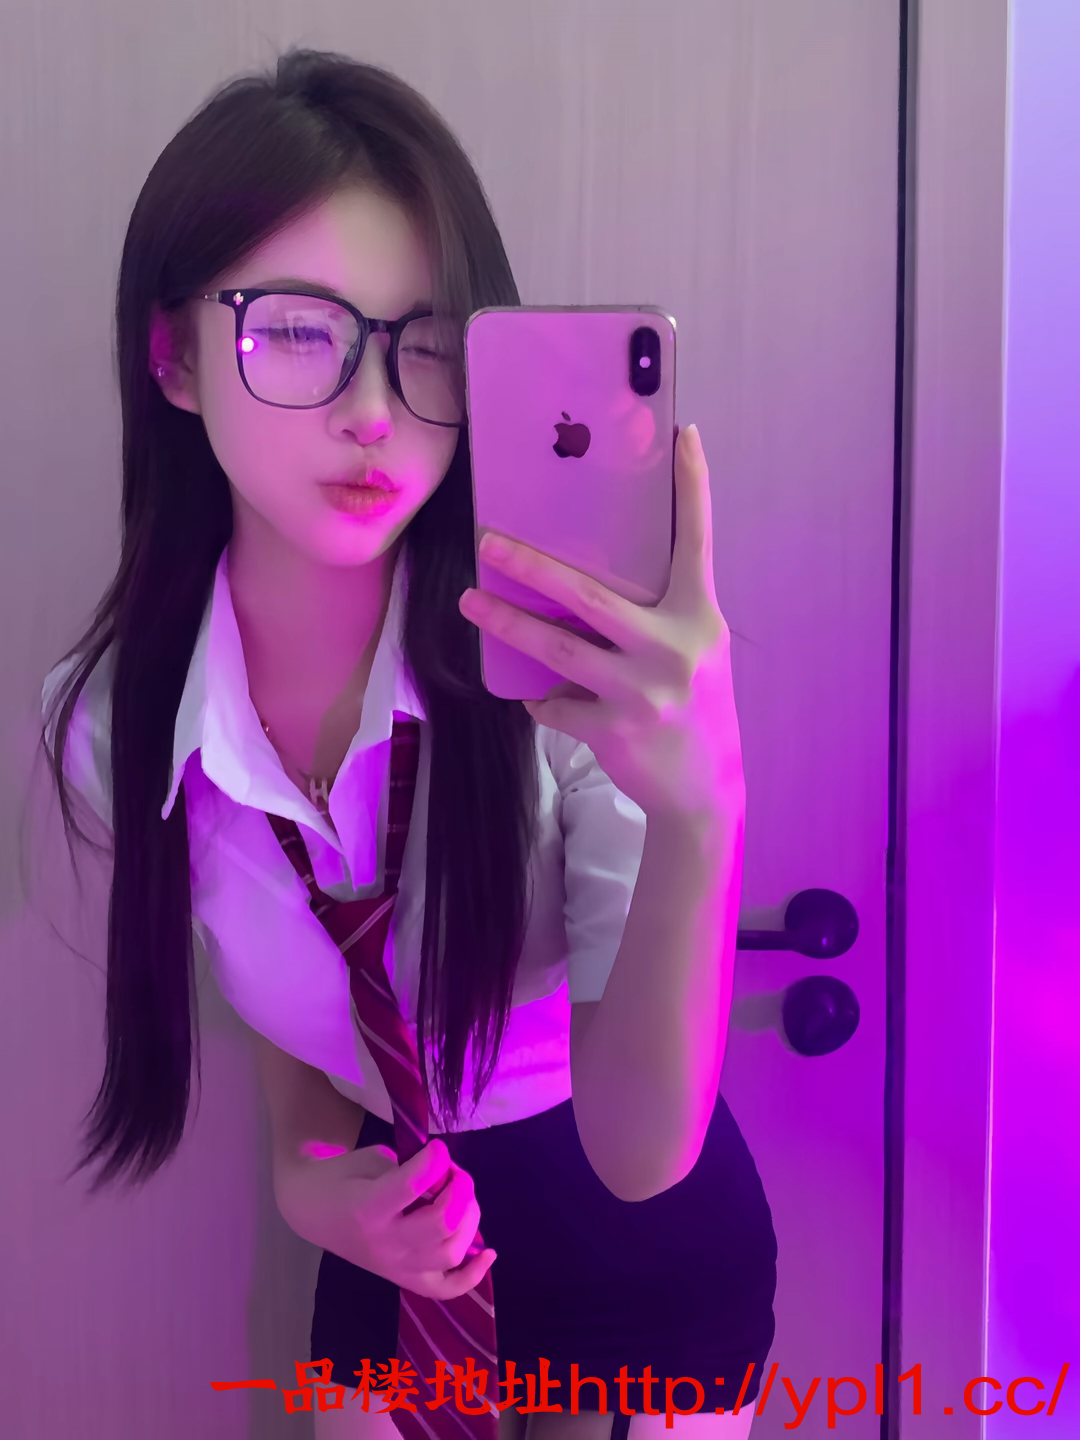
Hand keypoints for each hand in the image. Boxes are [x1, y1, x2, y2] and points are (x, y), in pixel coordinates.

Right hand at [278, 1138, 495, 1298]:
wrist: (311, 1211)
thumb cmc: (341, 1177)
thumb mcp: (369, 1159)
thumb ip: (408, 1168)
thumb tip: (446, 1177)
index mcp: (368, 1208)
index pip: (414, 1184)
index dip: (436, 1159)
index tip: (436, 1148)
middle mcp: (384, 1243)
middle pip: (441, 1224)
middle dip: (461, 1190)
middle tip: (454, 1173)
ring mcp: (396, 1267)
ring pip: (450, 1253)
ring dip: (470, 1220)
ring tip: (462, 1199)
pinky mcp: (405, 1280)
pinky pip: (446, 1289)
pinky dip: (472, 1275)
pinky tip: (487, 1253)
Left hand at [458, 424, 744, 828]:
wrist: (703, 791)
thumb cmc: (693, 706)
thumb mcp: (692, 651)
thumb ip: (657, 615)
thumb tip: (579, 582)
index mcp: (698, 618)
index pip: (696, 541)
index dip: (692, 486)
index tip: (682, 433)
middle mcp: (675, 649)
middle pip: (589, 595)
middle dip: (531, 566)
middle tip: (487, 540)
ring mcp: (643, 692)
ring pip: (557, 649)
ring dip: (506, 624)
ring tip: (470, 601)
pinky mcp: (614, 730)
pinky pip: (556, 703)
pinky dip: (543, 698)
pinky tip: (541, 696)